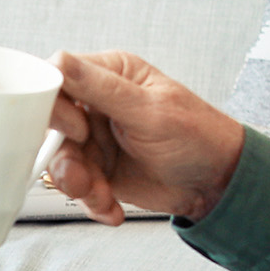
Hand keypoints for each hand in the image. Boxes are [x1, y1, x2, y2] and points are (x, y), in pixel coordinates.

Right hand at [45, 50, 247, 224]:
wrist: (217, 183)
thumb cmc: (198, 135)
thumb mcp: (150, 110)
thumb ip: (101, 89)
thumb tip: (57, 62)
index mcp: (108, 75)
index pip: (58, 79)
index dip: (54, 106)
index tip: (76, 130)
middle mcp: (96, 105)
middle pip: (52, 126)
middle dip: (65, 157)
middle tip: (84, 174)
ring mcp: (95, 140)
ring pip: (60, 161)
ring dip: (79, 185)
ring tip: (102, 195)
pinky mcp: (99, 171)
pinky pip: (77, 188)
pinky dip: (92, 202)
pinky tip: (113, 207)